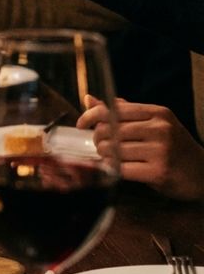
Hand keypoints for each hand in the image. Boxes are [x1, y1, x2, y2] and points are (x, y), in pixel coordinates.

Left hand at [78, 96, 203, 200]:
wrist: (202, 173)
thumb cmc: (173, 147)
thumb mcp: (154, 123)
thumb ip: (123, 112)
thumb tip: (89, 99)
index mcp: (158, 113)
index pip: (114, 109)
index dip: (91, 116)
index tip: (81, 124)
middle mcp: (160, 128)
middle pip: (110, 130)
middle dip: (98, 139)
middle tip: (100, 146)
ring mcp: (161, 150)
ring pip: (113, 150)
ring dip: (104, 155)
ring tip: (109, 157)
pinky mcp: (159, 171)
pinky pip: (122, 168)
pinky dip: (113, 168)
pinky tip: (115, 168)